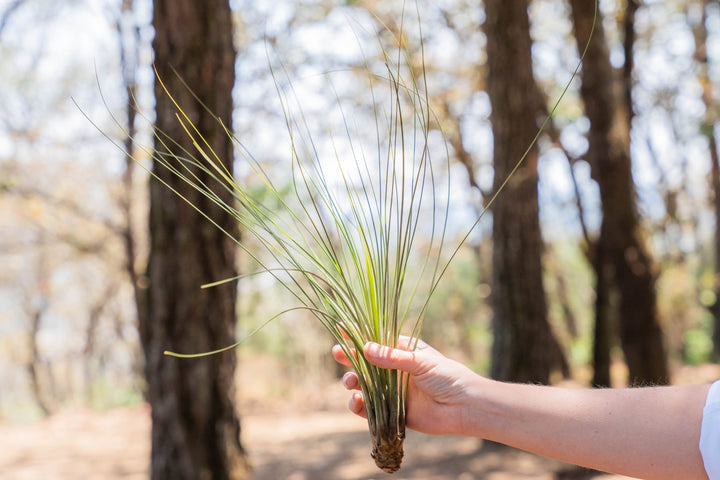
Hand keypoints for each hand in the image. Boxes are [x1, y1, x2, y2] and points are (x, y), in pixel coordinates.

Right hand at [332, 336, 483, 435]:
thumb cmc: (448, 376)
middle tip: (337, 353)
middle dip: (349, 358)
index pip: (375, 340)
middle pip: (365, 362)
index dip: (358, 335)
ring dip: (352, 382)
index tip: (340, 328)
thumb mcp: (420, 362)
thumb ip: (392, 358)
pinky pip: (370, 409)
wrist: (464, 407)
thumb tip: (365, 349)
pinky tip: (355, 402)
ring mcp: (392, 391)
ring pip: (364, 385)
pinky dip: (359, 406)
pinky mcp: (393, 412)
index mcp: (402, 351)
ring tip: (350, 382)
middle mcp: (394, 370)